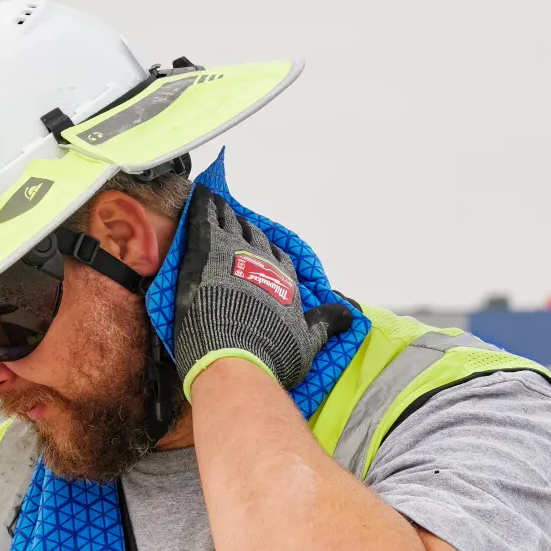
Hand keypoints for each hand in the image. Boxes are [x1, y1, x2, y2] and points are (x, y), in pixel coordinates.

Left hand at [173, 191, 351, 397]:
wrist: (236, 354)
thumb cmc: (271, 353)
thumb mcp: (307, 340)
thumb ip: (326, 323)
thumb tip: (350, 315)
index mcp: (284, 280)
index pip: (277, 260)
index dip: (268, 253)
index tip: (262, 248)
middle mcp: (262, 261)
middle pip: (254, 238)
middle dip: (246, 230)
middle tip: (236, 221)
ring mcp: (233, 252)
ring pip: (230, 224)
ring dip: (225, 214)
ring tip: (218, 205)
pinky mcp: (205, 250)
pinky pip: (204, 219)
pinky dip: (203, 205)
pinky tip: (200, 195)